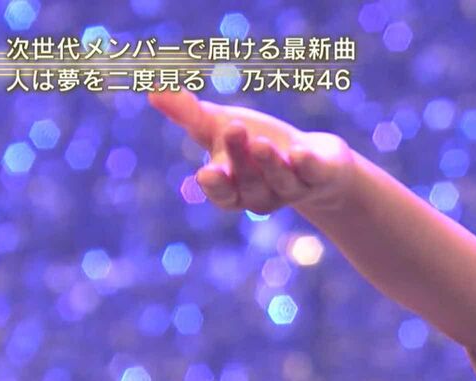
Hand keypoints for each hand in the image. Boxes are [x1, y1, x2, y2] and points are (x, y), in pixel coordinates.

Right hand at [148, 89, 355, 213]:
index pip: (222, 195)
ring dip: (270, 163)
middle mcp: (263, 195)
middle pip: (249, 183)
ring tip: (260, 141)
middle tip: (234, 128)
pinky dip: (306, 164)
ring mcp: (293, 189)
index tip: (207, 172)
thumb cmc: (257, 143)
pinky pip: (314, 175)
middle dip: (240, 159)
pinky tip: (299, 152)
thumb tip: (154, 89)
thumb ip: (188, 114)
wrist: (313, 156)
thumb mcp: (220, 126)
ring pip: (281, 181)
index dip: (216, 186)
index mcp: (234, 189)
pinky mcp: (321, 177)